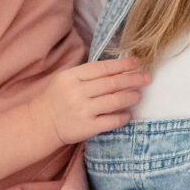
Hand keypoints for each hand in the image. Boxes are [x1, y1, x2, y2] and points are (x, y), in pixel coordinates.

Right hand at [30, 57, 145, 145]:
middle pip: (112, 83)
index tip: (137, 62)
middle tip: (147, 77)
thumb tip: (118, 68)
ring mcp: (82, 110)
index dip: (122, 64)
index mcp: (72, 77)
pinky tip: (128, 114)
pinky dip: (123, 117)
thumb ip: (88, 74)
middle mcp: (77, 92)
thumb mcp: (66, 79)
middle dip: (133, 78)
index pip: (102, 68)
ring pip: (114, 101)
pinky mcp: (87, 127)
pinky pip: (111, 121)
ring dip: (130, 96)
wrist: (42, 123)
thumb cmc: (58, 98)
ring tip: (138, 95)